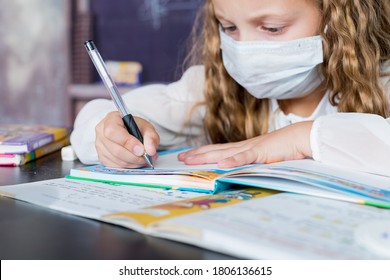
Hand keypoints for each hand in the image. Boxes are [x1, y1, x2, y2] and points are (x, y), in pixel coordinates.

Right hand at [95, 111, 159, 167]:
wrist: (129, 131)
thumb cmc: (135, 128)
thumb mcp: (147, 127)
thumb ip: (151, 137)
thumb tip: (151, 151)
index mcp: (111, 119)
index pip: (113, 131)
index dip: (127, 142)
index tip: (141, 149)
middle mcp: (101, 132)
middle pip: (115, 149)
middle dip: (133, 157)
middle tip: (146, 157)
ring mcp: (99, 146)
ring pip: (116, 160)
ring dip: (133, 163)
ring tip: (144, 159)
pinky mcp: (102, 157)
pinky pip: (115, 166)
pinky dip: (128, 166)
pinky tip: (136, 162)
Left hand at [178, 121, 312, 167]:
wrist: (303, 137)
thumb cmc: (287, 148)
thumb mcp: (266, 158)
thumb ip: (254, 163)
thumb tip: (241, 170)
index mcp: (245, 148)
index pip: (220, 150)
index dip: (203, 152)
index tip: (189, 155)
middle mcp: (244, 146)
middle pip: (216, 150)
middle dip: (197, 154)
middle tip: (180, 158)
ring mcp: (252, 148)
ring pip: (224, 153)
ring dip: (206, 156)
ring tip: (190, 160)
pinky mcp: (262, 152)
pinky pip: (245, 157)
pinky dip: (232, 161)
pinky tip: (220, 164)